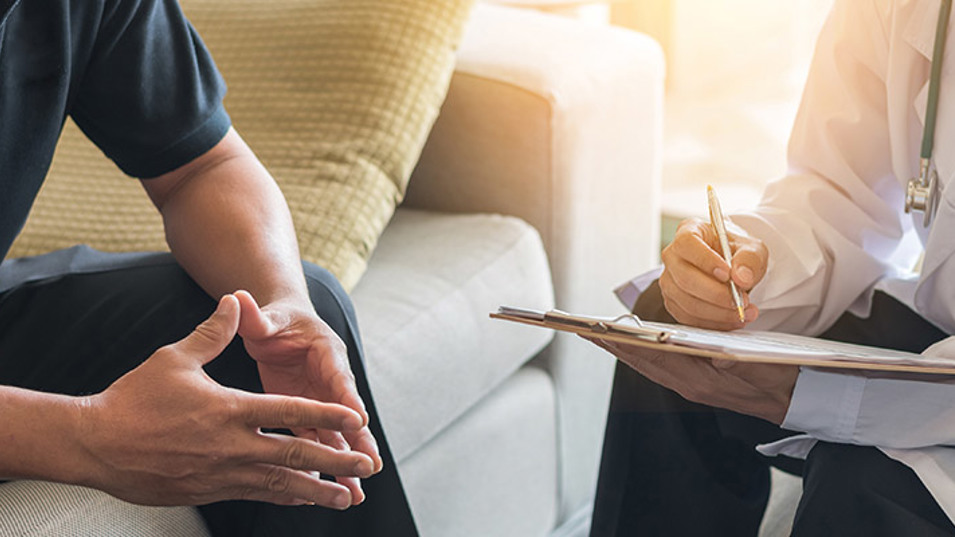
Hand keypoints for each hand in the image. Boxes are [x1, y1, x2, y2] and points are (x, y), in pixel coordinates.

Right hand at [77, 295, 374, 506]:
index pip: (291, 412)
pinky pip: (257, 494)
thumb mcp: (175, 358)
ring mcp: (222, 473)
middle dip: (337, 461)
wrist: (95, 444)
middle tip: (367, 465)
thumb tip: (234, 301)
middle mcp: (233, 445)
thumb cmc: (134, 399)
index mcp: (231, 410)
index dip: (328, 416)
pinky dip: (284, 497)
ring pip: (281, 484)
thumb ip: (213, 333)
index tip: (357, 421)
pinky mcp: (209, 490)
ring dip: (318, 491)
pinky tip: (302, 499)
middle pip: (296, 455)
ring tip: (347, 498)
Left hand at [234, 291, 378, 504]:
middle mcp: (331, 379)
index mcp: (326, 352)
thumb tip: (239, 298)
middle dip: (359, 441)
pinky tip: (332, 489)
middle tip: (370, 466)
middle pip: (348, 413)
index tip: (358, 420)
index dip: (348, 399)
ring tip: (357, 492)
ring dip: (346, 462)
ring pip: (337, 435)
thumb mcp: (267, 317)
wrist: (279, 325)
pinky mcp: (307, 415)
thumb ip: (257, 316)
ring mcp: (321, 400)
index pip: (339, 377)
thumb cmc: (275, 319)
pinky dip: (326, 464)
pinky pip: (319, 442)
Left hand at [589, 338, 797, 423]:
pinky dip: (644, 355)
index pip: (650, 356)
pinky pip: (661, 368)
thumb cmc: (776, 376)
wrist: (795, 399)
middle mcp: (688, 385)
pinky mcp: (696, 384)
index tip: (597, 330)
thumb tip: (693, 343)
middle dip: (613, 344)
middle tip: (585, 329)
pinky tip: (636, 345)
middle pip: (642, 362)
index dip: (623, 341)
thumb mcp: (750, 360)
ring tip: (602, 335)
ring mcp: (691, 386)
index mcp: (697, 380)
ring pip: (648, 365)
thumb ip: (722, 353)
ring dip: (625, 349)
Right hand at [660, 217, 768, 329]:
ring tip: (744, 312)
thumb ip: (750, 259)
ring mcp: (670, 281)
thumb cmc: (736, 253)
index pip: (687, 244)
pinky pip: (689, 318)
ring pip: (687, 302)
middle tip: (741, 300)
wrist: (732, 269)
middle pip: (685, 278)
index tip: (728, 274)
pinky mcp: (674, 302)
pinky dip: (713, 323)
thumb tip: (741, 277)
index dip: (705, 260)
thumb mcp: (752, 249)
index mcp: (688, 232)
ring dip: (718, 313)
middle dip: (716, 294)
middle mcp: (673, 256)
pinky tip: (732, 319)